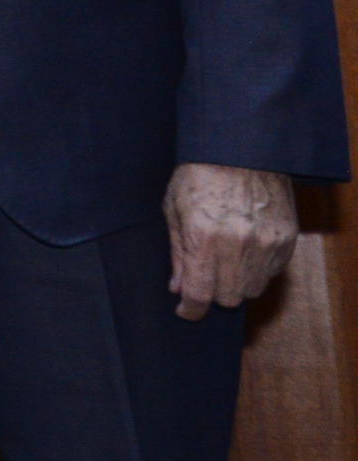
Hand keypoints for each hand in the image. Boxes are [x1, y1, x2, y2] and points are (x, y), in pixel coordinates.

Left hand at [165, 162, 297, 320]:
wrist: (241, 149)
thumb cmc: (199, 175)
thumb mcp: (174, 210)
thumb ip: (177, 254)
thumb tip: (179, 289)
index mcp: (204, 238)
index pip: (200, 294)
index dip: (191, 309)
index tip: (186, 311)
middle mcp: (238, 245)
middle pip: (228, 297)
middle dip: (212, 294)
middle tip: (203, 278)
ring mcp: (266, 243)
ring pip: (252, 289)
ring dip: (236, 284)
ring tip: (224, 262)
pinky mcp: (286, 239)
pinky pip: (271, 273)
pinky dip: (256, 270)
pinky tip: (244, 250)